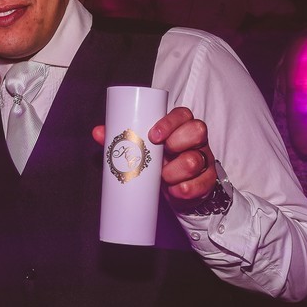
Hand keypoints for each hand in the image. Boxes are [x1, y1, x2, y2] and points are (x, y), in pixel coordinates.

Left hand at [92, 106, 216, 209]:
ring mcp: (204, 159)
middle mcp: (195, 140)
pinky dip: (187, 189)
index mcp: (179, 126)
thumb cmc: (156, 162)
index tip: (152, 135)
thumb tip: (98, 132)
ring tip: (162, 178)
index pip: (182, 114)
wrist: (173, 189)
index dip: (170, 122)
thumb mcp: (141, 150)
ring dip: (176, 172)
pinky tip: (176, 191)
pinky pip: (204, 183)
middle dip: (177, 143)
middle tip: (159, 158)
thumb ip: (122, 140)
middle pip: (197, 131)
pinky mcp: (207, 180)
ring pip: (196, 160)